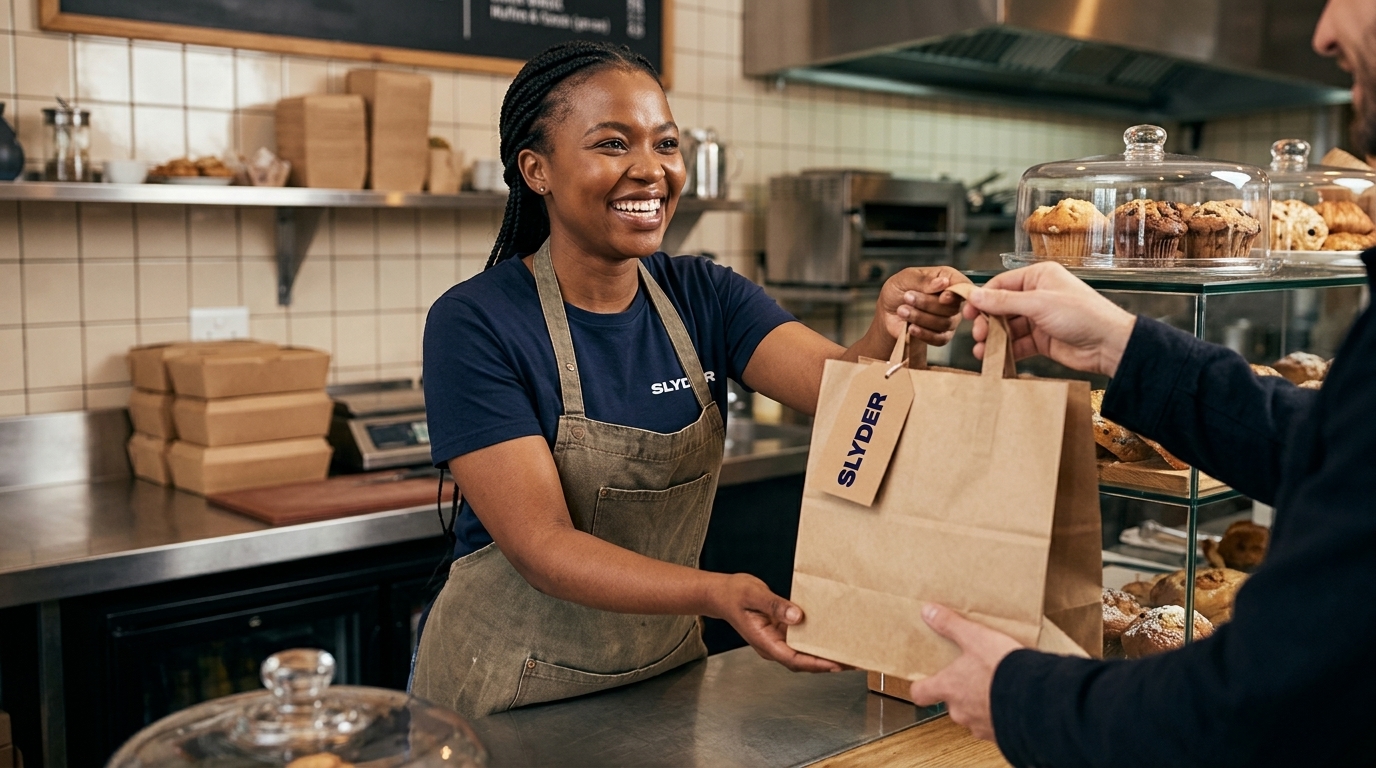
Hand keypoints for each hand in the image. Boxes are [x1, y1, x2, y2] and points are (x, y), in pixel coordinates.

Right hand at [712, 573, 845, 672]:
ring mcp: (776, 639)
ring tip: (846, 650)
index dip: (815, 663)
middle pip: (802, 661)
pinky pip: (800, 639)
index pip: (793, 659)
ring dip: (823, 653)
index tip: (835, 664)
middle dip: (826, 663)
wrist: (720, 593)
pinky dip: (816, 639)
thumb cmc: (734, 594)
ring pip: (803, 652)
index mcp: (764, 641)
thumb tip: (797, 616)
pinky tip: (830, 634)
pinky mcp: (780, 631)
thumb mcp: (754, 595)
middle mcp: (772, 645)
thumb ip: (775, 606)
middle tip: (851, 660)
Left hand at [879, 266, 969, 346]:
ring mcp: (949, 318)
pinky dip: (924, 334)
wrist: (887, 312)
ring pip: (945, 323)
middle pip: (952, 306)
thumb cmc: (898, 290)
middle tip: (907, 297)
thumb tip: (943, 283)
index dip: (956, 293)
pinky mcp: (942, 335)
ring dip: (920, 317)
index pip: (963, 285)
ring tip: (902, 310)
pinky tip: (911, 328)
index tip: (943, 298)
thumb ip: (924, 280)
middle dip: (927, 303)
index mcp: (947, 278)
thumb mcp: (905, 278)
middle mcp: (952, 299)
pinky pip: (940, 339)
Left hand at [909, 604, 1022, 741]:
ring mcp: (981, 726)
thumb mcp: (975, 637)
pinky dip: (1001, 715)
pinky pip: (996, 726)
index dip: (921, 686)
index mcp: (949, 688)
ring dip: (981, 703)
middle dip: (960, 691)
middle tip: (972, 676)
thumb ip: (950, 625)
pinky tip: (1012, 701)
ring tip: (996, 687)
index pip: (920, 693)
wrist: (1036, 699)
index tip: (925, 680)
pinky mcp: (1001, 735)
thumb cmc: (1003, 670)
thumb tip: (928, 612)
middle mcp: (961, 711)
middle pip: (950, 703)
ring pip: (973, 715)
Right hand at [961, 262, 1135, 376]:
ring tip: (981, 349)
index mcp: (1039, 277)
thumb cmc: (1083, 315)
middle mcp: (1038, 295)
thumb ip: (1004, 301)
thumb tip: (976, 295)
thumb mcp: (1039, 304)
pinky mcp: (1041, 340)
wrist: (1109, 345)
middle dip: (986, 321)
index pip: (1000, 284)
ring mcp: (1039, 319)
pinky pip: (1016, 343)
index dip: (982, 298)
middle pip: (1001, 307)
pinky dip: (1004, 350)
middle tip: (977, 333)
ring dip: (993, 338)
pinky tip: (992, 357)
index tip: (967, 311)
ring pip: (1007, 327)